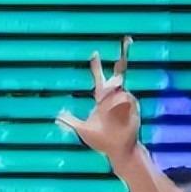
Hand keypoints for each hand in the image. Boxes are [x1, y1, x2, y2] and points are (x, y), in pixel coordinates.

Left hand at [56, 37, 140, 164]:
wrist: (117, 150)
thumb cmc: (100, 141)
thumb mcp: (82, 130)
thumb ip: (71, 122)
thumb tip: (56, 117)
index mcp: (101, 99)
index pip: (99, 78)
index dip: (96, 66)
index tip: (94, 52)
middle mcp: (114, 97)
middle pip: (119, 72)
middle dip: (123, 57)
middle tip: (126, 41)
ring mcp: (125, 102)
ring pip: (120, 88)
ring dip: (112, 92)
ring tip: (104, 105)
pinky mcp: (134, 108)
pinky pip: (126, 99)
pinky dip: (119, 103)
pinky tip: (114, 111)